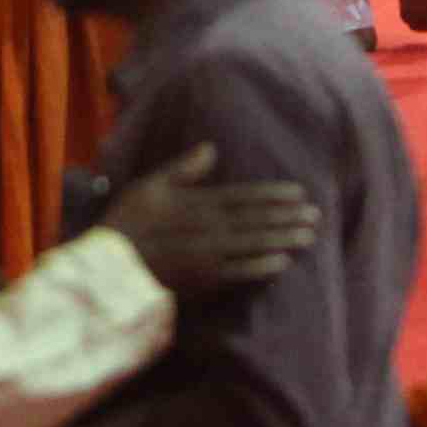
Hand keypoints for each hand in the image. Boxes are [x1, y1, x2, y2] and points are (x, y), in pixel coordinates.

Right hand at [96, 141, 321, 295]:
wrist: (111, 265)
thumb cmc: (127, 223)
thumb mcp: (149, 186)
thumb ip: (183, 168)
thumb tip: (211, 147)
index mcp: (197, 203)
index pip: (244, 197)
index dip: (274, 195)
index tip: (299, 193)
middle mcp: (207, 227)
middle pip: (256, 220)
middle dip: (288, 216)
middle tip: (315, 215)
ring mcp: (207, 254)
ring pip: (253, 244)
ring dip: (283, 238)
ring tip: (308, 236)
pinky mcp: (202, 279)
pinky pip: (238, 272)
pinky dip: (261, 266)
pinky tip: (282, 262)